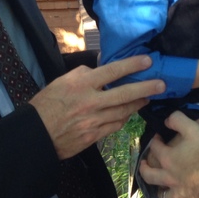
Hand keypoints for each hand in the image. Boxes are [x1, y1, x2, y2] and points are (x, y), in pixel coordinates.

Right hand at [30, 54, 163, 159]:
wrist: (36, 135)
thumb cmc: (46, 104)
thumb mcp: (62, 81)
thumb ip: (84, 73)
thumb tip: (102, 65)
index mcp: (82, 84)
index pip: (112, 71)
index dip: (132, 65)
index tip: (148, 61)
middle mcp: (91, 102)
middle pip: (124, 94)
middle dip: (146, 88)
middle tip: (162, 85)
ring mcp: (94, 121)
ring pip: (123, 112)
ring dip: (137, 104)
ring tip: (148, 98)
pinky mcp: (94, 136)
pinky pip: (115, 126)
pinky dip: (124, 118)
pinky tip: (129, 113)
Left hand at [139, 111, 198, 197]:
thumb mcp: (195, 130)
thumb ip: (179, 121)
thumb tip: (167, 120)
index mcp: (168, 159)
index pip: (155, 148)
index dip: (155, 141)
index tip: (157, 139)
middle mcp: (169, 178)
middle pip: (149, 175)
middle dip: (145, 169)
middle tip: (144, 165)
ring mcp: (178, 194)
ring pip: (164, 194)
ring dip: (162, 189)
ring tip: (163, 186)